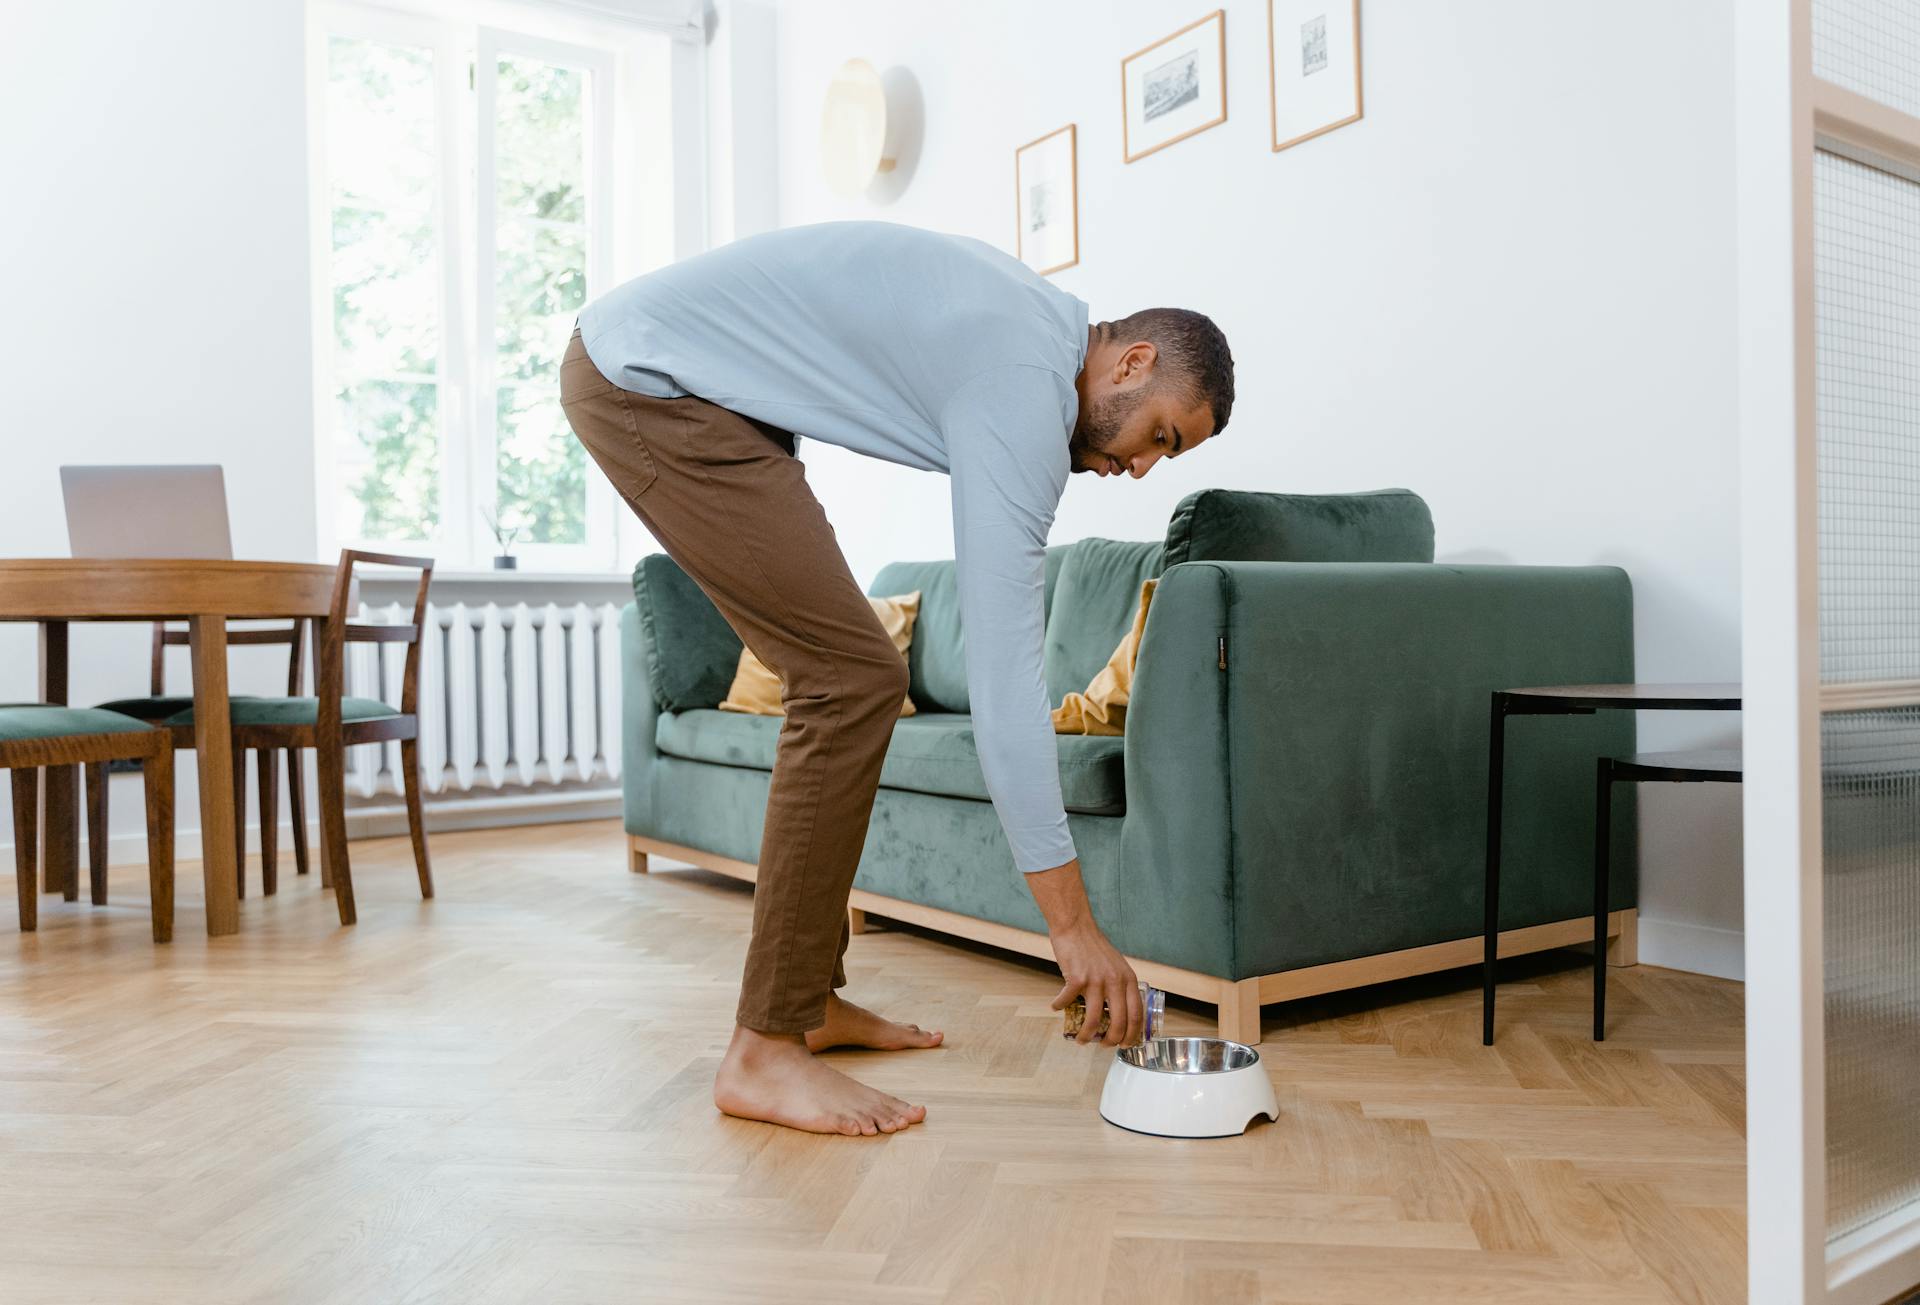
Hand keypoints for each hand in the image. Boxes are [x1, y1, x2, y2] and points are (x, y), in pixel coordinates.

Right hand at [1049, 920, 1140, 1046]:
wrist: (1076, 927)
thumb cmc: (1094, 946)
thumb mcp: (1117, 965)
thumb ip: (1120, 985)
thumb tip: (1116, 1012)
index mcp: (1128, 979)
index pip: (1136, 1014)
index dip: (1132, 1034)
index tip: (1125, 1044)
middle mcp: (1115, 981)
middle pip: (1118, 1022)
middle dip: (1111, 1040)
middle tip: (1104, 1046)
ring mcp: (1096, 981)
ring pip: (1093, 1020)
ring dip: (1086, 1035)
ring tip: (1081, 1040)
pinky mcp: (1077, 979)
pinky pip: (1067, 1002)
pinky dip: (1059, 1007)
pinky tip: (1056, 1007)